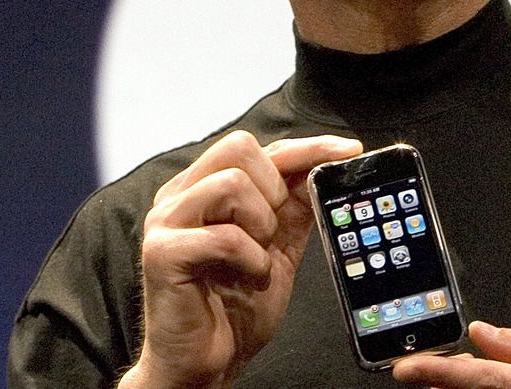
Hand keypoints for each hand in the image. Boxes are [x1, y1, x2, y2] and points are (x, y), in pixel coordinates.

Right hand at [119, 130, 361, 387]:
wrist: (206, 363)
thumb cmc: (235, 305)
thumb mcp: (278, 244)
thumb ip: (294, 203)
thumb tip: (329, 165)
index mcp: (205, 187)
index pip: (259, 146)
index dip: (307, 146)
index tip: (349, 151)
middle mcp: (181, 195)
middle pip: (239, 147)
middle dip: (273, 189)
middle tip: (273, 231)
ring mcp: (166, 221)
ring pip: (230, 183)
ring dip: (261, 225)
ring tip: (258, 256)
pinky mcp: (161, 253)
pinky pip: (224, 236)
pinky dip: (251, 259)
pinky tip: (249, 277)